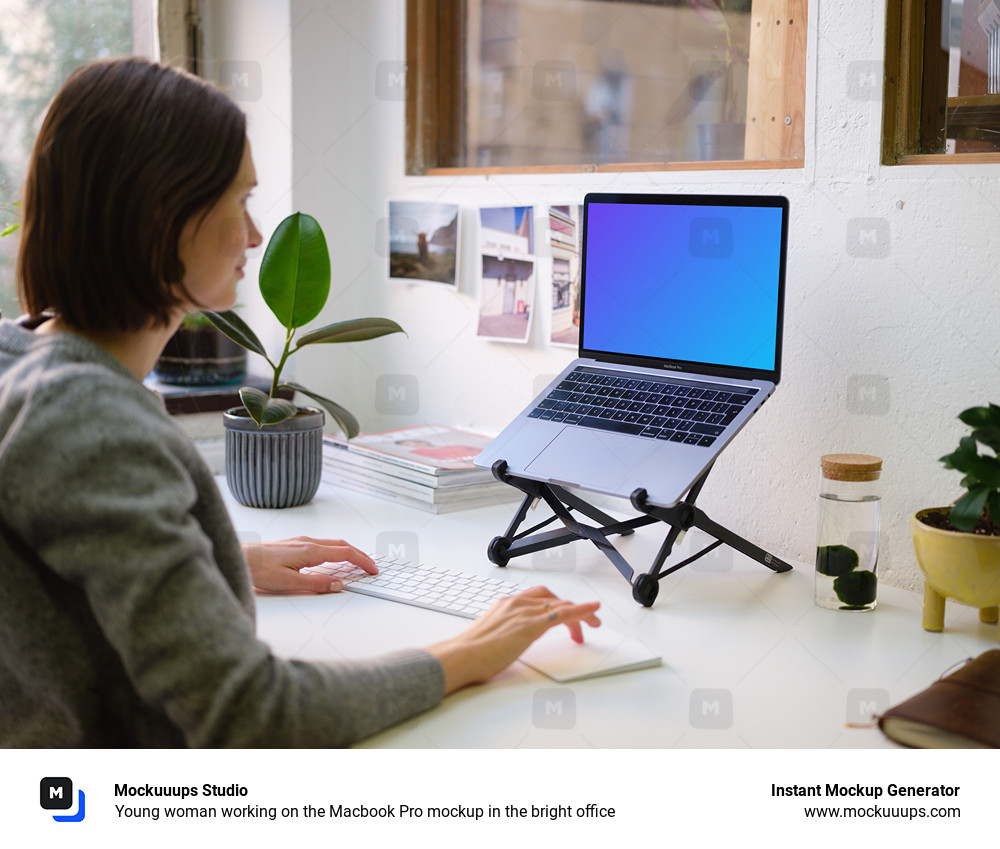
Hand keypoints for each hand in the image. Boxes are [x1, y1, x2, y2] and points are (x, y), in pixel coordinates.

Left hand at [242, 536, 376, 593]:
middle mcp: (308, 542)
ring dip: (348, 551)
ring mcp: (301, 541)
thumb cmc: (260, 570)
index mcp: (311, 551)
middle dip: (359, 555)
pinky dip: (335, 550)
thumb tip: (339, 584)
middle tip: (370, 566)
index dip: (362, 561)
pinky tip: (332, 558)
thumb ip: (317, 584)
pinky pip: (322, 544)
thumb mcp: (290, 583)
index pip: (345, 554)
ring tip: (356, 562)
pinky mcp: (294, 543)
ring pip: (332, 543)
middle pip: (342, 545)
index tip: (372, 569)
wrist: (241, 557)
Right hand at [425, 586, 600, 693]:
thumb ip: (507, 632)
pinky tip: (593, 611)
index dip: (556, 605)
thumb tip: (514, 641)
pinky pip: (563, 614)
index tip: (565, 616)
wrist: (461, 656)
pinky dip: (582, 610)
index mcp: (506, 603)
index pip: (539, 597)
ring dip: (581, 614)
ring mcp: (524, 612)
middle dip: (572, 609)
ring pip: (562, 605)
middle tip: (583, 624)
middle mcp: (517, 603)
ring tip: (593, 624)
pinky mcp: (530, 625)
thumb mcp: (492, 635)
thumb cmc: (471, 652)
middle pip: (554, 598)